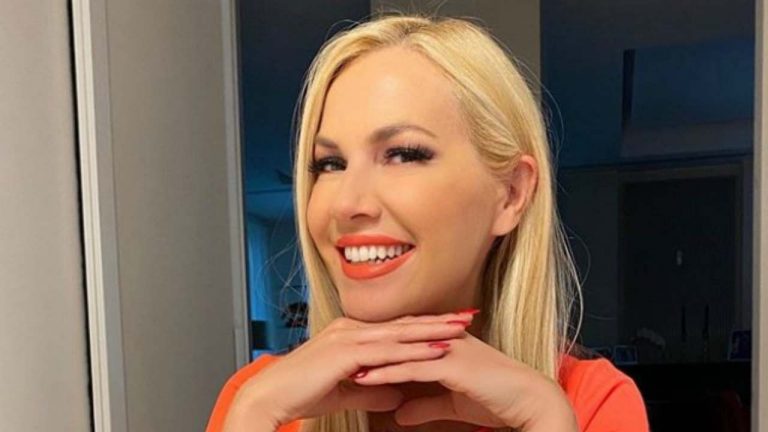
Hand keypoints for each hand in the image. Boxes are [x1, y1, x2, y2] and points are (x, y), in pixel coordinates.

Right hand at [222, 311, 477, 430]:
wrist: (269, 397)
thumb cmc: (300, 394)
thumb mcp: (344, 392)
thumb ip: (370, 391)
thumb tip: (394, 397)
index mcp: (349, 334)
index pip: (395, 327)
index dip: (425, 325)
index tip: (451, 323)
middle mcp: (351, 329)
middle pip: (403, 323)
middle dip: (438, 320)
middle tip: (469, 315)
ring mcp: (348, 338)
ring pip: (400, 332)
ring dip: (434, 330)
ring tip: (462, 328)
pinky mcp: (346, 352)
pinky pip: (388, 351)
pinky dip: (415, 349)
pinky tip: (437, 349)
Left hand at [351, 332, 578, 430]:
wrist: (528, 400)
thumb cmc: (495, 398)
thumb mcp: (452, 403)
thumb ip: (424, 405)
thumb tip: (398, 414)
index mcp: (441, 342)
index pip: (399, 341)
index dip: (372, 348)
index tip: (345, 357)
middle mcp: (442, 339)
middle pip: (394, 340)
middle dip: (363, 348)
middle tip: (332, 356)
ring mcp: (447, 349)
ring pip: (398, 351)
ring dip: (368, 359)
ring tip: (340, 367)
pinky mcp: (453, 365)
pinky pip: (412, 368)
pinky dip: (387, 373)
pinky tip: (366, 380)